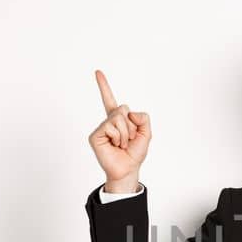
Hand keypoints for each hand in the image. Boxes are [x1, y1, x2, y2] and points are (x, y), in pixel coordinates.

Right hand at [88, 69, 149, 192]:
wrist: (128, 169)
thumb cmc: (135, 153)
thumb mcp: (146, 133)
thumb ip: (143, 118)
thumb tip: (127, 113)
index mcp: (119, 119)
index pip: (110, 99)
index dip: (103, 86)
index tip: (97, 72)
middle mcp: (108, 121)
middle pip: (123, 108)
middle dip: (131, 125)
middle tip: (129, 139)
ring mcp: (101, 128)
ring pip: (118, 117)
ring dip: (126, 133)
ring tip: (122, 144)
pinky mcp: (95, 135)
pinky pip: (110, 127)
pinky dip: (118, 137)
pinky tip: (115, 145)